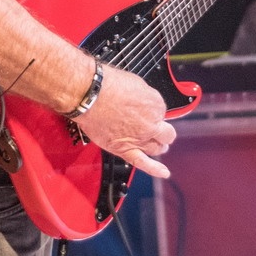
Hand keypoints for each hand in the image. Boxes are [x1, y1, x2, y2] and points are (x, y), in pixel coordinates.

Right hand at [73, 64, 174, 178]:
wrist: (90, 96)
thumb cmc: (107, 85)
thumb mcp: (135, 82)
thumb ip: (143, 96)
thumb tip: (143, 101)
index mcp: (156, 105)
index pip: (162, 112)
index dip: (153, 111)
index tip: (144, 108)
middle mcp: (151, 124)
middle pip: (166, 133)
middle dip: (162, 130)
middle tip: (157, 128)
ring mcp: (140, 139)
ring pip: (157, 148)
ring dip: (158, 145)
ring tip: (155, 144)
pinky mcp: (125, 149)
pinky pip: (142, 162)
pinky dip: (154, 169)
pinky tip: (164, 173)